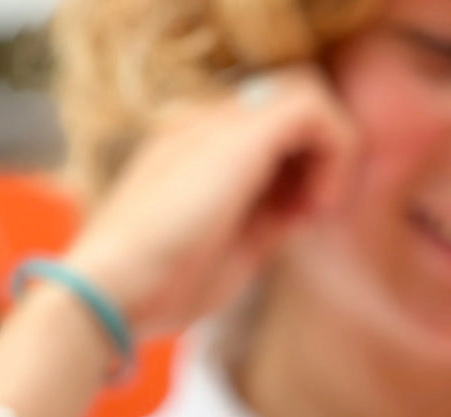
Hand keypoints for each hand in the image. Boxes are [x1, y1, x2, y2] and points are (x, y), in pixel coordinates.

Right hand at [63, 65, 357, 336]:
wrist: (115, 288)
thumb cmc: (163, 286)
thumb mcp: (232, 252)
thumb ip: (267, 222)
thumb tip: (304, 208)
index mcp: (196, 149)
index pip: (267, 133)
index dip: (300, 171)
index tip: (298, 221)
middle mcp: (206, 125)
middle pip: (288, 106)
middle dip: (319, 155)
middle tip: (314, 210)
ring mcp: (219, 122)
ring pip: (305, 94)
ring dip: (331, 150)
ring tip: (318, 206)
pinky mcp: (238, 134)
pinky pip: (314, 109)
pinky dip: (335, 151)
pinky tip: (317, 202)